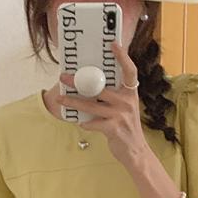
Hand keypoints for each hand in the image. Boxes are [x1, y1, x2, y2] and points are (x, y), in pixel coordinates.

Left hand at [58, 42, 146, 179]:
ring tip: (61, 99)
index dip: (122, 56)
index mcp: (130, 93)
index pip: (130, 70)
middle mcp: (126, 101)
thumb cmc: (126, 129)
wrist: (136, 153)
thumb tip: (91, 87)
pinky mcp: (114, 129)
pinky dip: (85, 124)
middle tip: (64, 78)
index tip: (113, 44)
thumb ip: (113, 97)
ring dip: (73, 102)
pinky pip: (93, 123)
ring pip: (91, 105)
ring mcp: (120, 115)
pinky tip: (80, 123)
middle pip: (99, 87)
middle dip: (79, 82)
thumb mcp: (125, 108)